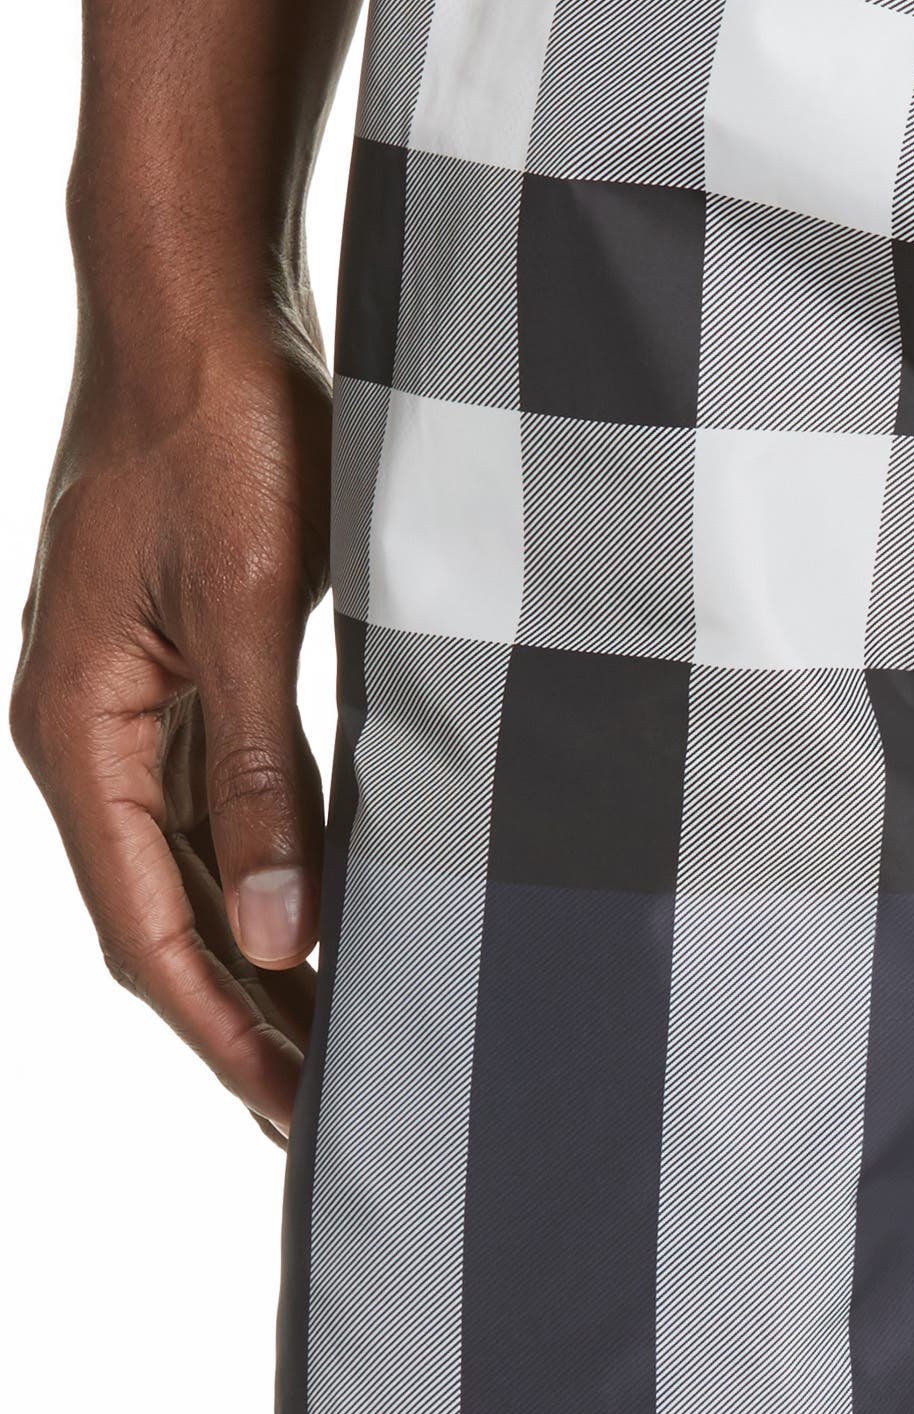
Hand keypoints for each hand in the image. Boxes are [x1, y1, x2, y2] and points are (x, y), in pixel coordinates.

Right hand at [14, 300, 331, 1140]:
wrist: (202, 299)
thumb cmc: (223, 427)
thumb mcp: (254, 608)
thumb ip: (263, 776)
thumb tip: (280, 934)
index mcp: (74, 729)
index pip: (145, 931)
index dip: (223, 1033)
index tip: (295, 1114)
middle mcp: (84, 730)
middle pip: (162, 917)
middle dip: (243, 1020)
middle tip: (331, 1114)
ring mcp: (127, 697)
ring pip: (189, 867)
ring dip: (259, 956)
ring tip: (339, 1040)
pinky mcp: (178, 661)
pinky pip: (214, 802)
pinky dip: (268, 871)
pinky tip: (328, 913)